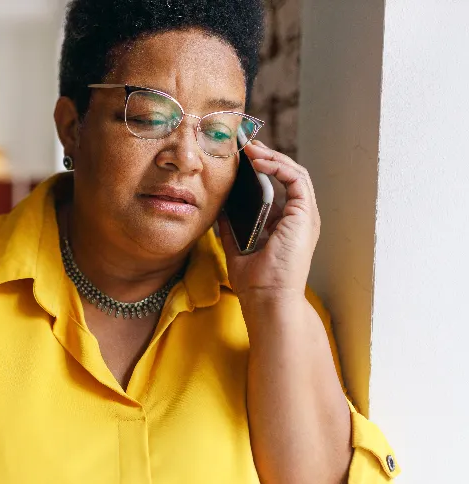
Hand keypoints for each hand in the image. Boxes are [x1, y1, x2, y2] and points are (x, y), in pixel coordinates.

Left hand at [217, 140, 320, 305]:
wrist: (267, 299)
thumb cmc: (254, 281)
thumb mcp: (236, 245)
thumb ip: (231, 226)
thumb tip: (219, 206)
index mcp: (286, 223)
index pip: (278, 185)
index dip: (262, 168)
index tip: (241, 157)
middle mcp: (299, 217)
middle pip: (287, 174)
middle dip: (267, 155)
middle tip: (244, 143)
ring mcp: (305, 216)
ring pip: (294, 172)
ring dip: (272, 156)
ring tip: (249, 147)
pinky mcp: (306, 215)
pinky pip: (296, 179)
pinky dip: (278, 166)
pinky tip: (258, 161)